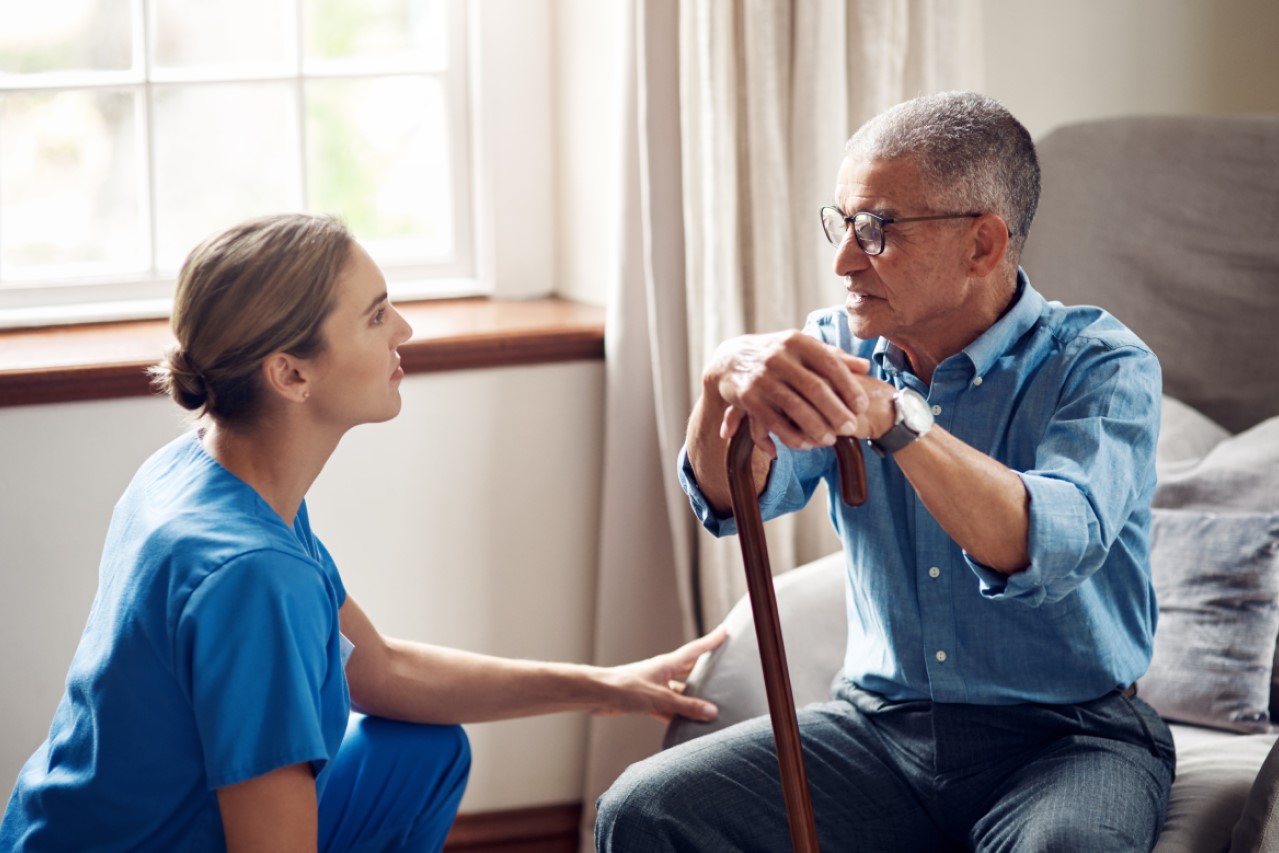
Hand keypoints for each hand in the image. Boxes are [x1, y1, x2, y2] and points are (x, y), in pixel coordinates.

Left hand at [594, 627, 728, 722]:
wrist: (598, 695)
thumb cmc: (626, 688)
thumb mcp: (661, 698)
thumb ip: (686, 706)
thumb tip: (712, 711)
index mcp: (668, 664)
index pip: (696, 650)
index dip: (712, 641)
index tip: (725, 631)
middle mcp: (664, 672)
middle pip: (691, 671)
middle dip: (707, 670)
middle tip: (725, 669)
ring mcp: (655, 686)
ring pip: (681, 692)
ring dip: (693, 699)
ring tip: (712, 706)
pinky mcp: (647, 701)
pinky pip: (669, 707)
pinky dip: (678, 715)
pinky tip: (687, 725)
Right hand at [708, 331, 871, 456]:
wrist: (730, 360)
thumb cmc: (777, 354)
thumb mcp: (802, 348)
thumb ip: (832, 356)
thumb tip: (865, 367)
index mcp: (796, 341)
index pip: (829, 363)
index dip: (848, 386)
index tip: (862, 406)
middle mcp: (778, 357)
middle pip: (814, 388)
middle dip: (835, 411)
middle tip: (850, 428)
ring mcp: (762, 378)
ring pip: (795, 408)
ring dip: (816, 427)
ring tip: (831, 441)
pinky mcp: (748, 398)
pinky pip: (774, 422)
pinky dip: (791, 436)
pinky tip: (806, 445)